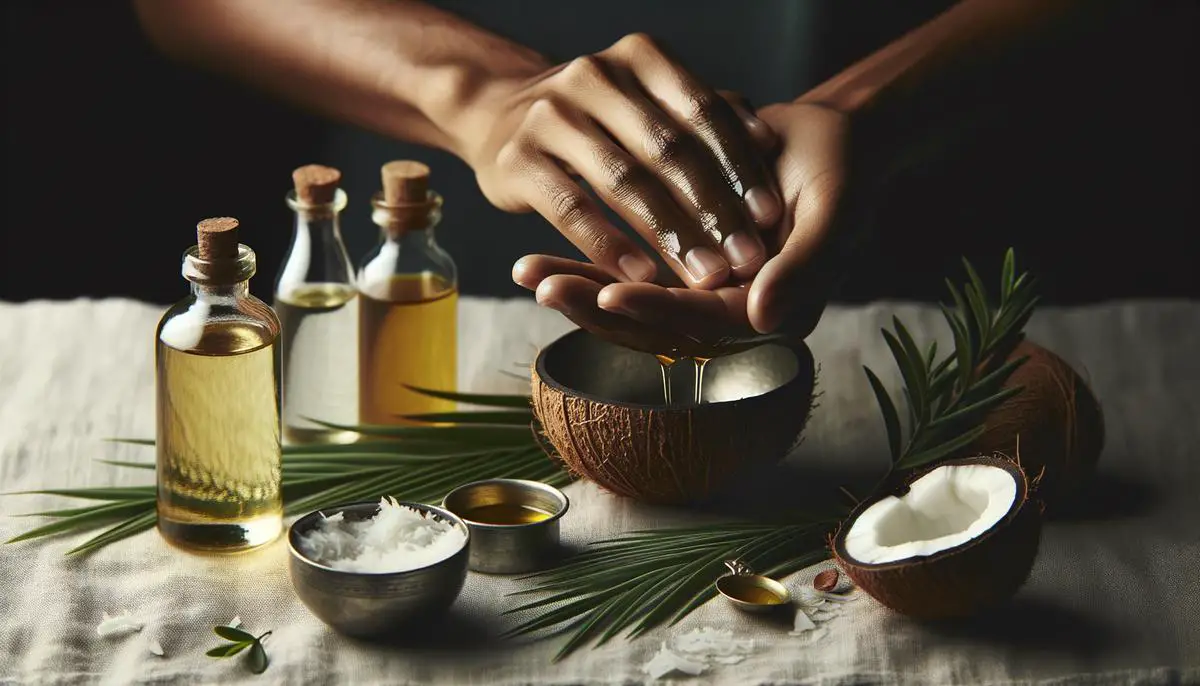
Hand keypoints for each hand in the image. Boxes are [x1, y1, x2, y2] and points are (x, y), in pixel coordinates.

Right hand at [466, 33, 782, 289]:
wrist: (498, 113)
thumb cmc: (598, 116)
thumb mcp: (649, 100)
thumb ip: (705, 116)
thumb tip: (769, 142)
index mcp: (640, 57)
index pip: (703, 111)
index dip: (740, 166)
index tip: (771, 217)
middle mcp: (595, 76)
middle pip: (668, 149)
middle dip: (713, 209)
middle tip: (747, 260)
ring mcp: (550, 116)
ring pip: (624, 181)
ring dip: (670, 234)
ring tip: (704, 276)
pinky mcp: (517, 161)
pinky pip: (571, 208)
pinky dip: (608, 246)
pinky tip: (641, 276)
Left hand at [512, 100, 860, 353]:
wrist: (825, 143)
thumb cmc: (841, 173)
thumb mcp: (834, 212)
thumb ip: (805, 266)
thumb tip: (765, 315)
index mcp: (768, 311)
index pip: (705, 323)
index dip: (658, 310)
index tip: (611, 295)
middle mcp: (727, 311)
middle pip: (654, 321)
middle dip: (597, 304)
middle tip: (543, 285)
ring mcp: (699, 289)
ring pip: (630, 299)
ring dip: (578, 286)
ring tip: (526, 271)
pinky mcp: (676, 264)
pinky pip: (625, 271)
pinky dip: (586, 260)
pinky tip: (539, 259)